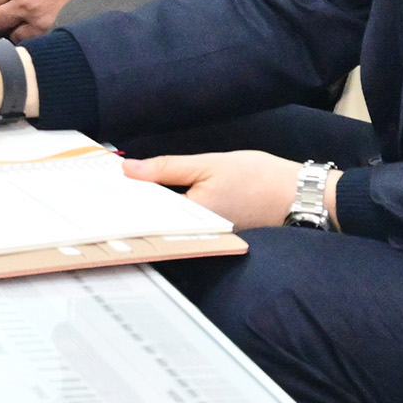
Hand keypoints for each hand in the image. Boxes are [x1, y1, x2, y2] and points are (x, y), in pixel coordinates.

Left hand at [124, 151, 320, 229]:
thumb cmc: (261, 178)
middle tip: (105, 187)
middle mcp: (199, 235)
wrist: (302, 196)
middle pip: (155, 220)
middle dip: (133, 204)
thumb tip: (129, 170)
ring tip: (126, 191)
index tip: (100, 185)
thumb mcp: (209, 164)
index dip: (122, 197)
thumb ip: (167, 168)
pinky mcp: (218, 236)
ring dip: (150, 208)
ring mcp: (209, 238)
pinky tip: (158, 199)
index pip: (146, 211)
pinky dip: (171, 212)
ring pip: (169, 223)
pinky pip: (186, 225)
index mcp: (193, 217)